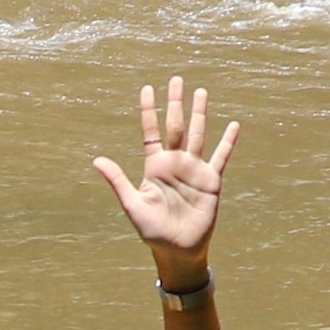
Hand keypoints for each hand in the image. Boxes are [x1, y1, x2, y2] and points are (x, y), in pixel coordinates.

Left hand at [90, 71, 234, 278]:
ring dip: (199, 113)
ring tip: (201, 92)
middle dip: (175, 103)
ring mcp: (194, 169)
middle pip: (175, 126)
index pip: (151, 132)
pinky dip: (227, 142)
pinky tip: (233, 125)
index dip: (148, 110)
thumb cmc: (151, 230)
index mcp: (154, 166)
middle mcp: (174, 163)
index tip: (147, 88)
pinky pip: (220, 157)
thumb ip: (118, 180)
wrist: (177, 249)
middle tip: (176, 79)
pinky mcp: (211, 181)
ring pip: (197, 134)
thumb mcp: (132, 204)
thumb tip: (96, 160)